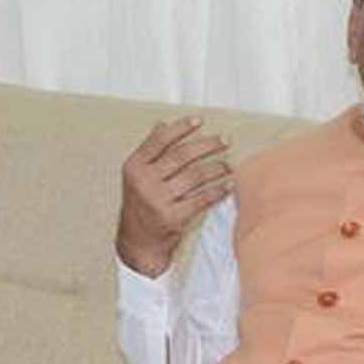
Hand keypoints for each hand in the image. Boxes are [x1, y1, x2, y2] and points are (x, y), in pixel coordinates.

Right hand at [116, 116, 231, 277]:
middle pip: (182, 155)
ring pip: (195, 176)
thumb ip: (150, 150)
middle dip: (207, 145)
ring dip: (216, 168)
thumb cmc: (140, 203)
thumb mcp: (137, 176)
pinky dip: (218, 191)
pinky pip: (201, 199)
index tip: (200, 120)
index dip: (181, 128)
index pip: (160, 140)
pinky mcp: (172, 218)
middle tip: (225, 140)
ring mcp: (157, 200)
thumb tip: (161, 124)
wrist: (136, 242)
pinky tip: (228, 185)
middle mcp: (144, 182)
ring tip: (228, 165)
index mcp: (134, 166)